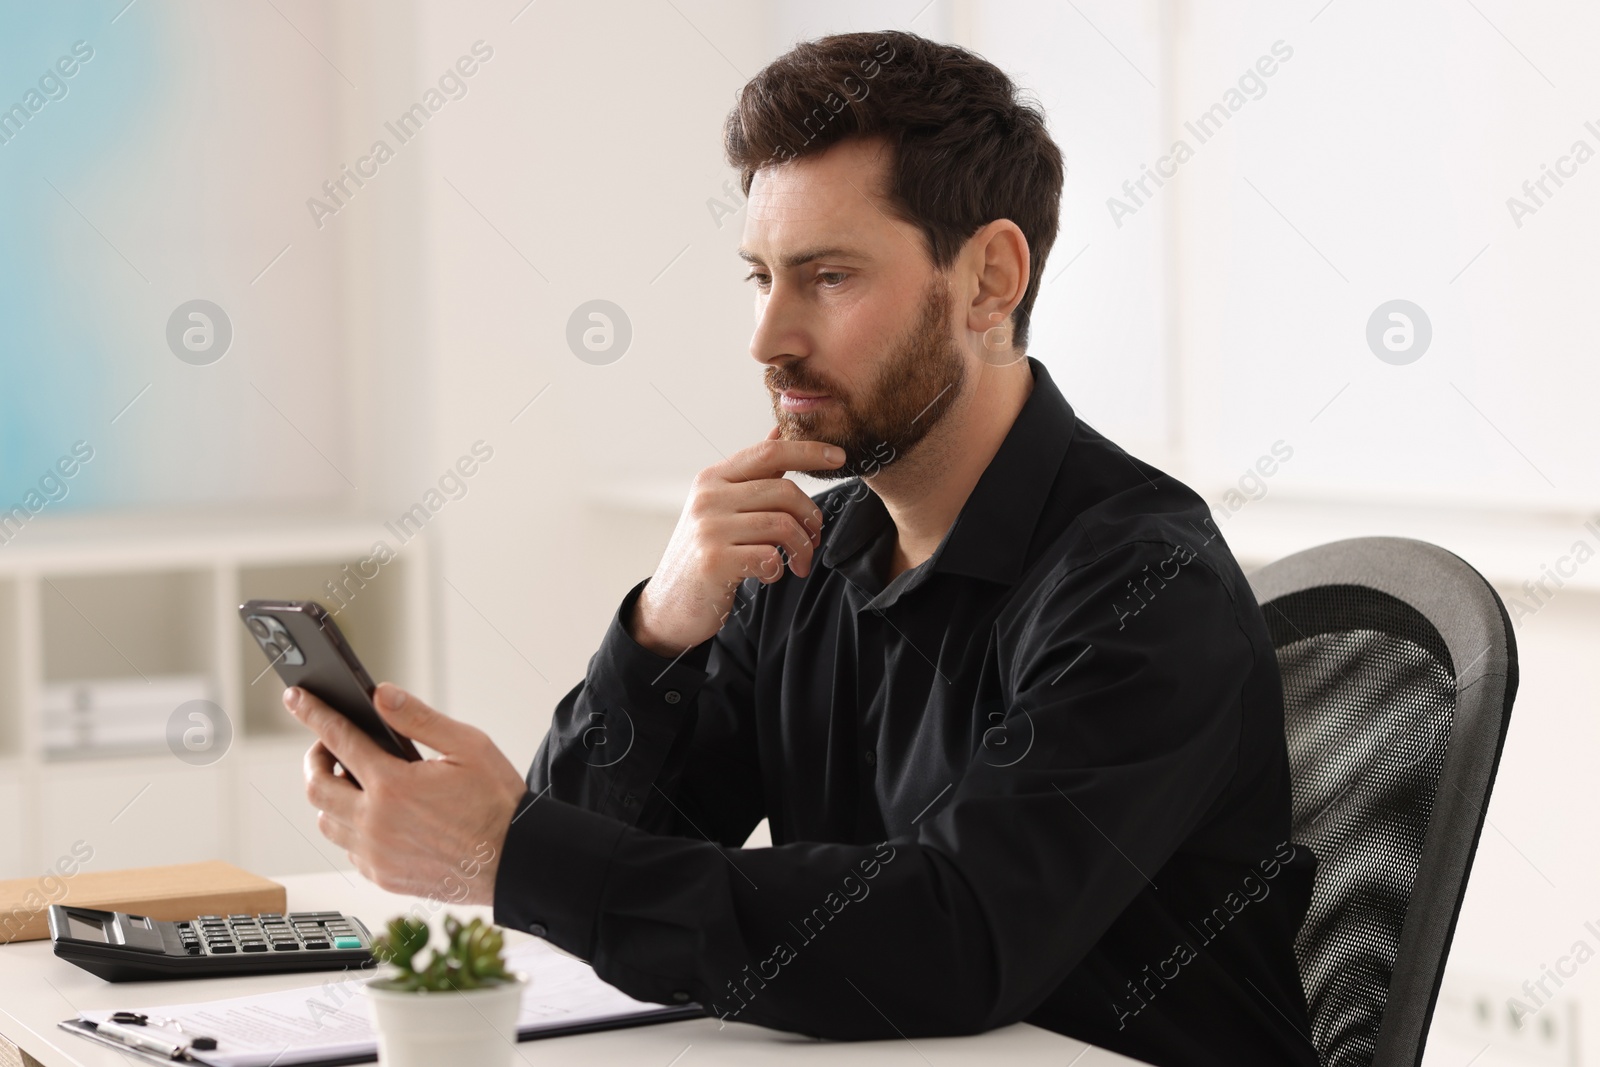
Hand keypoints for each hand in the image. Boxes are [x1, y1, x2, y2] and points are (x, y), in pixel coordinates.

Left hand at [284, 682, 528, 905]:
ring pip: (326, 821)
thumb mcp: (468, 747)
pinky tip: (377, 816)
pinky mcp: (383, 876)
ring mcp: (376, 854)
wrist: (515, 862)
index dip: (313, 713)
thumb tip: (381, 695)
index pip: (339, 738)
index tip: (296, 698)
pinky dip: (351, 827)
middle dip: (315, 758)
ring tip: (356, 782)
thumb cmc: (497, 803)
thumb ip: (419, 719)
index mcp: (394, 785)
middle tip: (330, 747)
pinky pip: (348, 848)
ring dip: (332, 796)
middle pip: (316, 785)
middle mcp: (376, 822)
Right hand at [631, 429, 842, 655]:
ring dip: (801, 549)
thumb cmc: (706, 551)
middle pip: (784, 491)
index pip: (768, 452)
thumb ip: (754, 472)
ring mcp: (708, 529)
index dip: (808, 451)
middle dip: (811, 518)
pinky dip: (778, 568)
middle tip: (814, 540)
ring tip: (799, 563)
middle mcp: (708, 498)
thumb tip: (779, 430)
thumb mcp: (723, 505)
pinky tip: (769, 575)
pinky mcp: (713, 562)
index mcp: (713, 478)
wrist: (669, 604)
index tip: (839, 458)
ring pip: (782, 525)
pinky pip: (768, 556)